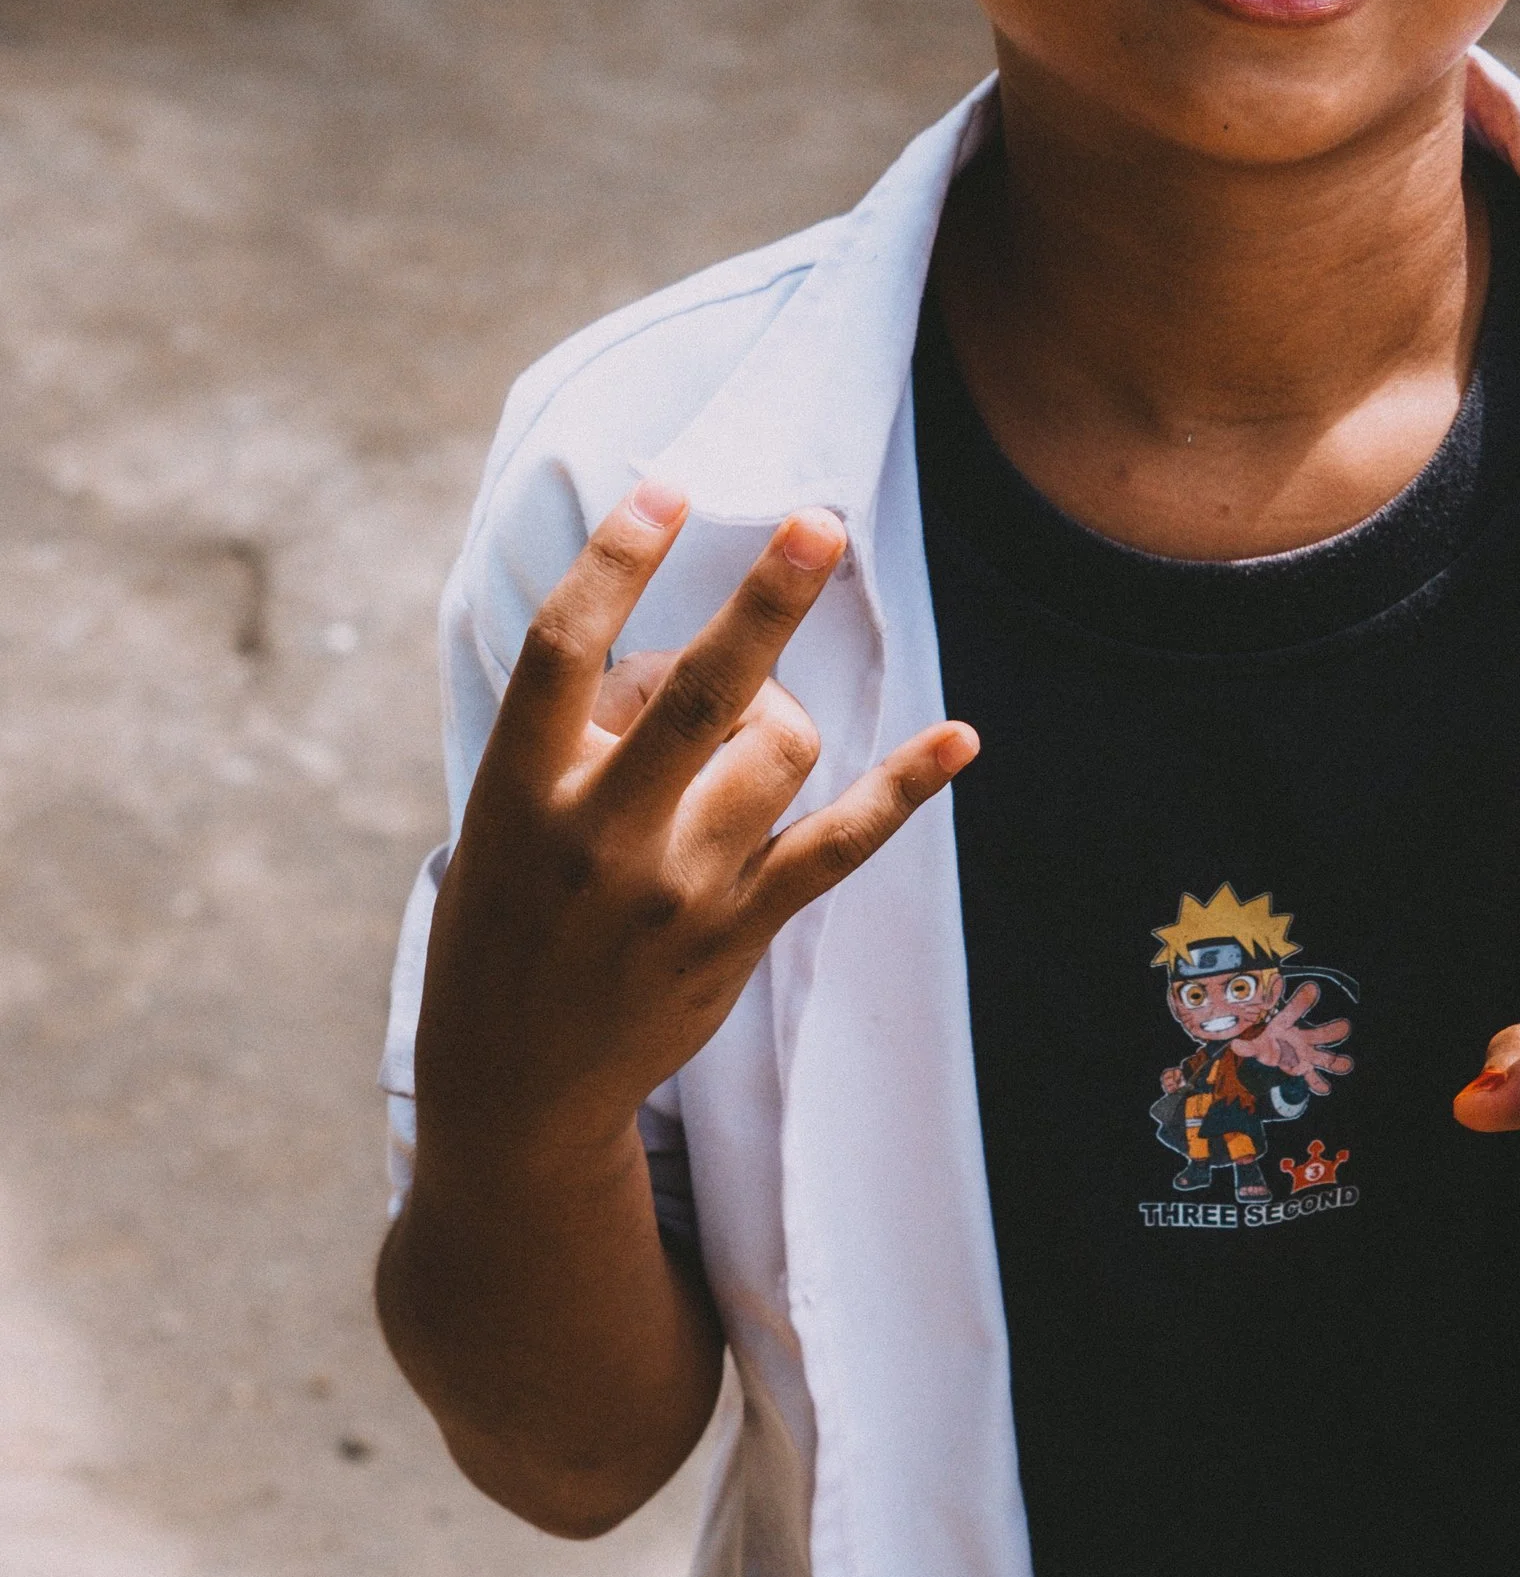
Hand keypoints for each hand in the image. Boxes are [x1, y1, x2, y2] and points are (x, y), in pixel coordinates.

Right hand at [415, 479, 977, 1159]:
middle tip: (819, 524)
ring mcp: (676, 889)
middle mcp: (598, 836)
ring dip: (776, 709)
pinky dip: (905, 787)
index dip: (615, 562)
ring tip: (740, 728)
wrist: (516, 1085)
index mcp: (519, 791)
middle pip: (698, 691)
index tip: (665, 491)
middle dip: (767, 601)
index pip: (563, 651)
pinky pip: (841, 842)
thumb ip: (582, 733)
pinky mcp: (740, 930)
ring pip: (778, 746)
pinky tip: (960, 740)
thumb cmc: (509, 916)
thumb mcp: (501, 818)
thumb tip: (690, 649)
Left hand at [1238, 980, 1353, 1093]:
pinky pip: (1314, 1078)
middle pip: (1321, 1033)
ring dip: (1335, 1060)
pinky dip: (1318, 1083)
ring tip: (1346, 1063)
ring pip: (1324, 1056)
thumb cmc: (1264, 1039)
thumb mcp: (1254, 1041)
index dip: (1302, 1000)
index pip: (1296, 1010)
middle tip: (1345, 1026)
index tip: (1311, 988)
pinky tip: (1325, 1088)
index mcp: (1289, 1023)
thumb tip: (1235, 1046)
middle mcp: (1303, 1038)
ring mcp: (1306, 1054)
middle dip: (1332, 1030)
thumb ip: (1247, 1044)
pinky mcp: (1304, 1070)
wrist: (1268, 1052)